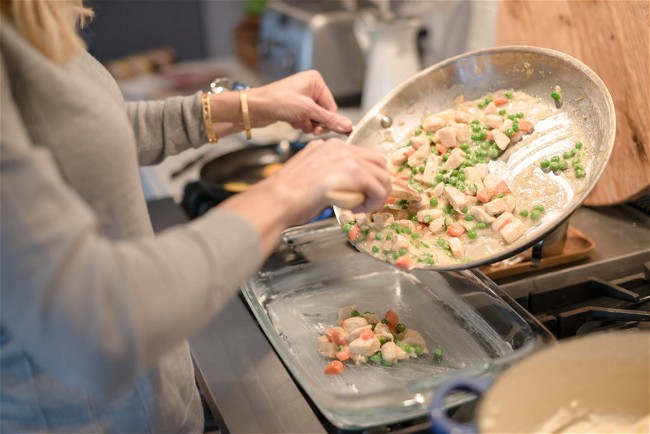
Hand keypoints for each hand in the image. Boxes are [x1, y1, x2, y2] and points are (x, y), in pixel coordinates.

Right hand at [218, 138, 389, 255]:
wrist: (277, 200)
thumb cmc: (286, 196)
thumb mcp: (309, 177)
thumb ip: (328, 176)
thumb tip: (342, 188)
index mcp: (327, 147)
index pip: (360, 156)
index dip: (367, 176)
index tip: (363, 192)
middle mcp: (339, 148)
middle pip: (377, 161)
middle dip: (379, 183)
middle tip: (371, 200)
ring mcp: (347, 158)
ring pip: (381, 175)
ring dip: (378, 194)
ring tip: (365, 208)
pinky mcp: (354, 173)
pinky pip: (377, 188)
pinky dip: (374, 202)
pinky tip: (358, 210)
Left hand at [247, 70, 352, 134]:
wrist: (255, 108)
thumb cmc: (277, 101)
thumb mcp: (307, 111)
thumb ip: (328, 119)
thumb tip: (347, 125)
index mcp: (315, 81)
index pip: (332, 106)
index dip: (327, 119)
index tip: (321, 129)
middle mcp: (309, 87)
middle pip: (323, 112)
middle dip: (316, 122)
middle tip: (310, 128)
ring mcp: (301, 97)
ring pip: (314, 117)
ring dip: (307, 124)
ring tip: (297, 122)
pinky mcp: (294, 106)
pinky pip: (305, 119)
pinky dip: (300, 123)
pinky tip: (291, 122)